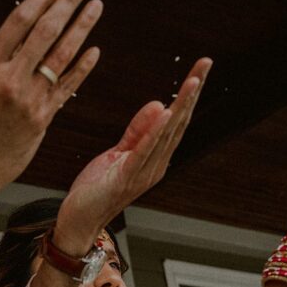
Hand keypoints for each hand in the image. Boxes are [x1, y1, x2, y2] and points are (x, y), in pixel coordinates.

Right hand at [0, 0, 101, 198]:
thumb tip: (17, 35)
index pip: (19, 21)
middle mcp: (9, 80)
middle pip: (45, 32)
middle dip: (66, 3)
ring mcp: (29, 99)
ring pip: (61, 55)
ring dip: (81, 27)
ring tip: (95, 6)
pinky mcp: (43, 119)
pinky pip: (68, 87)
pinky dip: (83, 67)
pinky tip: (94, 50)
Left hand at [53, 58, 212, 252]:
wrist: (80, 222)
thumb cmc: (97, 190)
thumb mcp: (118, 153)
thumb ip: (139, 131)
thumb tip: (159, 104)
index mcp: (155, 158)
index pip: (177, 120)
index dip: (189, 94)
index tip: (201, 68)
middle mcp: (156, 165)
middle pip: (178, 123)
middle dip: (192, 93)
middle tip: (206, 65)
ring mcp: (143, 173)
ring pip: (166, 134)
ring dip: (180, 106)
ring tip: (192, 82)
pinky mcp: (125, 177)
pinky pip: (143, 151)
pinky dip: (155, 132)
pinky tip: (166, 113)